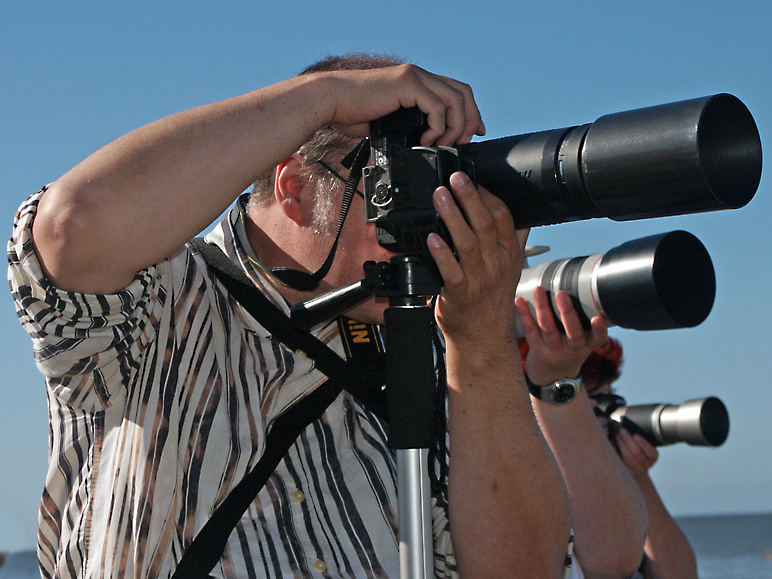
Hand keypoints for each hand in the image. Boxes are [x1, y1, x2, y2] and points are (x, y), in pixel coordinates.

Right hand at [324, 64, 484, 145]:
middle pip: (463, 92)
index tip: (472, 134)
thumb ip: (408, 127)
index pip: (455, 91)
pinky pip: (438, 106)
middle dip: (470, 120)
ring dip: (456, 126)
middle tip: (464, 142)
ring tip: (445, 144)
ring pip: (456, 99)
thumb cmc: (349, 114)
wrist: (329, 103)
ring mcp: (414, 77)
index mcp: (416, 82)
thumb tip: (421, 145)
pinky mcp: (408, 84)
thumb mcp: (387, 123)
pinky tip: (427, 139)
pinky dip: (438, 126)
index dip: (470, 112)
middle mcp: (419, 75)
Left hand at [427, 172, 525, 348]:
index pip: (504, 218)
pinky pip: (451, 271)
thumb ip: (514, 241)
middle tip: (456, 178)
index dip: (489, 196)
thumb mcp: (511, 269)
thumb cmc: (492, 302)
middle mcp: (495, 265)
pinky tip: (432, 238)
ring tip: (440, 196)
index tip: (474, 179)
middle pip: (485, 224)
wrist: (483, 338)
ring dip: (453, 216)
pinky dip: (442, 254)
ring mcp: (478, 280)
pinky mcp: (460, 295)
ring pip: (467, 242)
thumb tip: (524, 216)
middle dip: (470, 197)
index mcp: (508, 255)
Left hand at [515, 287, 607, 384]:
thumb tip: (582, 282)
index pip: (598, 338)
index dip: (599, 329)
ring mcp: (553, 349)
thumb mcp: (584, 340)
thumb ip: (585, 320)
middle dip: (567, 313)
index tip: (597, 318)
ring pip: (548, 329)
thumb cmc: (571, 348)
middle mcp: (572, 349)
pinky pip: (530, 330)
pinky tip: (519, 301)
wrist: (553, 376)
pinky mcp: (536, 348)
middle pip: (572, 333)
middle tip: (561, 294)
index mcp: (588, 345)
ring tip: (539, 290)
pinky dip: (524, 314)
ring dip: (543, 308)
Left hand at [616, 427, 658, 478]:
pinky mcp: (625, 470)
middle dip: (629, 440)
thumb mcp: (643, 444)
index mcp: (653, 457)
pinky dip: (616, 450)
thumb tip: (628, 425)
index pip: (652, 453)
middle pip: (638, 454)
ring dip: (622, 444)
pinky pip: (621, 461)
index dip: (644, 444)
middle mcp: (646, 465)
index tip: (635, 435)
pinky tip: (612, 442)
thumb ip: (639, 438)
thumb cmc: (638, 448)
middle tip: (622, 430)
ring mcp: (635, 470)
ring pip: (629, 458)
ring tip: (617, 435)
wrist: (633, 465)